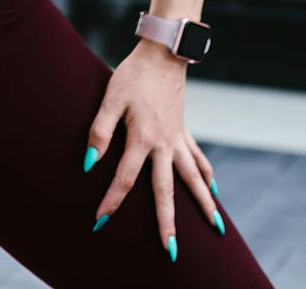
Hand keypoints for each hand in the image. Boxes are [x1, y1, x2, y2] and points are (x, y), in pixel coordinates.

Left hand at [83, 38, 224, 261]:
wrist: (163, 54)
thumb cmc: (132, 76)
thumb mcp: (110, 99)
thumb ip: (100, 132)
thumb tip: (90, 163)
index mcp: (143, 139)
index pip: (125, 179)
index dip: (111, 201)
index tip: (99, 222)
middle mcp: (164, 145)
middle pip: (166, 192)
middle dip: (167, 223)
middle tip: (171, 252)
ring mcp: (178, 140)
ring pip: (192, 179)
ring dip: (202, 205)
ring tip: (215, 229)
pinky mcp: (184, 132)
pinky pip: (198, 159)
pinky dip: (205, 176)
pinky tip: (213, 192)